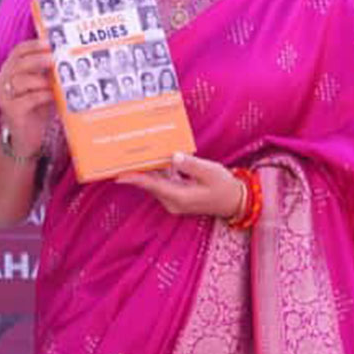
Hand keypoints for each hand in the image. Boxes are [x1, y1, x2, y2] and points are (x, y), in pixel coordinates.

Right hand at [0, 37, 56, 156]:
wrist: (27, 139)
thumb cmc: (36, 111)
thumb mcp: (42, 87)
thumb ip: (47, 73)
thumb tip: (66, 56)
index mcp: (10, 71)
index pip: (18, 52)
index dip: (34, 45)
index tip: (50, 42)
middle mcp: (3, 81)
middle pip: (19, 63)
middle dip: (38, 58)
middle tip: (55, 58)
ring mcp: (5, 97)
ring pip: (20, 80)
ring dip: (41, 79)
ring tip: (56, 80)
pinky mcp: (11, 111)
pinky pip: (27, 99)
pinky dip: (42, 95)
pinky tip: (53, 96)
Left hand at [117, 152, 243, 217]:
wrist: (234, 201)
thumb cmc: (224, 186)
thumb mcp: (210, 172)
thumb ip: (191, 165)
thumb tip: (174, 156)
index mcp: (179, 197)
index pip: (152, 185)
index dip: (135, 179)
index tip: (119, 174)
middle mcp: (172, 201)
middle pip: (150, 183)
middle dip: (137, 170)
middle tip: (122, 155)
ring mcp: (174, 200)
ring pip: (155, 182)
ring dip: (147, 169)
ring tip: (134, 153)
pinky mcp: (176, 195)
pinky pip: (163, 181)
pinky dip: (158, 170)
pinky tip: (155, 156)